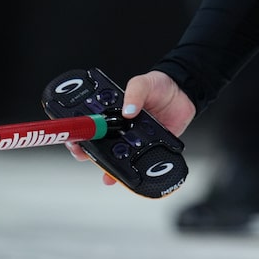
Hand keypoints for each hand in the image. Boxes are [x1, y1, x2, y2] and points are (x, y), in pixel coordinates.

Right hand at [66, 70, 195, 186]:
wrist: (184, 92)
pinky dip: (135, 170)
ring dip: (109, 167)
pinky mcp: (150, 147)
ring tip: (107, 173)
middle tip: (85, 156)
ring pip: (116, 158)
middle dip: (88, 154)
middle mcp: (120, 128)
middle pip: (98, 145)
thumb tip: (128, 109)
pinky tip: (130, 176)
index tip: (74, 139)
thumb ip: (135, 92)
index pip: (91, 125)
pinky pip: (140, 162)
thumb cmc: (159, 85)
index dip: (80, 133)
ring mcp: (134, 139)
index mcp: (112, 112)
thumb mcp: (143, 82)